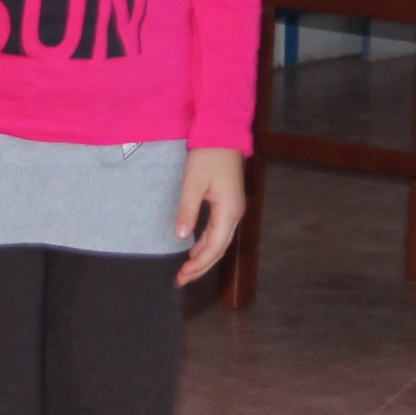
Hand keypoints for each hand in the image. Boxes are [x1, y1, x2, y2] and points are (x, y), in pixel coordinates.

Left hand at [174, 147, 246, 285]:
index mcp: (228, 212)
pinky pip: (218, 231)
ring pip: (219, 242)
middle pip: (219, 249)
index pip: (214, 247)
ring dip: (203, 257)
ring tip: (186, 269)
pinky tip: (194, 249)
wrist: (223, 135)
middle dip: (201, 266)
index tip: (182, 275)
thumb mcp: (194, 183)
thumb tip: (182, 236)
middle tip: (181, 279)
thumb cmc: (208, 156)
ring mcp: (233, 210)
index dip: (199, 264)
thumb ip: (188, 210)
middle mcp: (234, 214)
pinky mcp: (228, 204)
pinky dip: (206, 244)